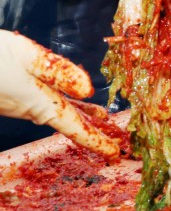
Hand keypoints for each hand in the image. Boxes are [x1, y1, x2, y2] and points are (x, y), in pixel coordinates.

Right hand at [0, 31, 118, 158]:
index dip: (95, 140)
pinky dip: (66, 104)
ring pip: (59, 111)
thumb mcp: (28, 56)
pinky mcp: (14, 96)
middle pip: (69, 122)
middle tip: (117, 144)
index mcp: (38, 103)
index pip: (74, 126)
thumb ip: (59, 72)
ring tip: (102, 117)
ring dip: (81, 116)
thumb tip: (89, 87)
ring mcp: (21, 104)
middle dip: (92, 132)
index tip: (114, 154)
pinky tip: (76, 98)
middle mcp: (31, 108)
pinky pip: (47, 103)